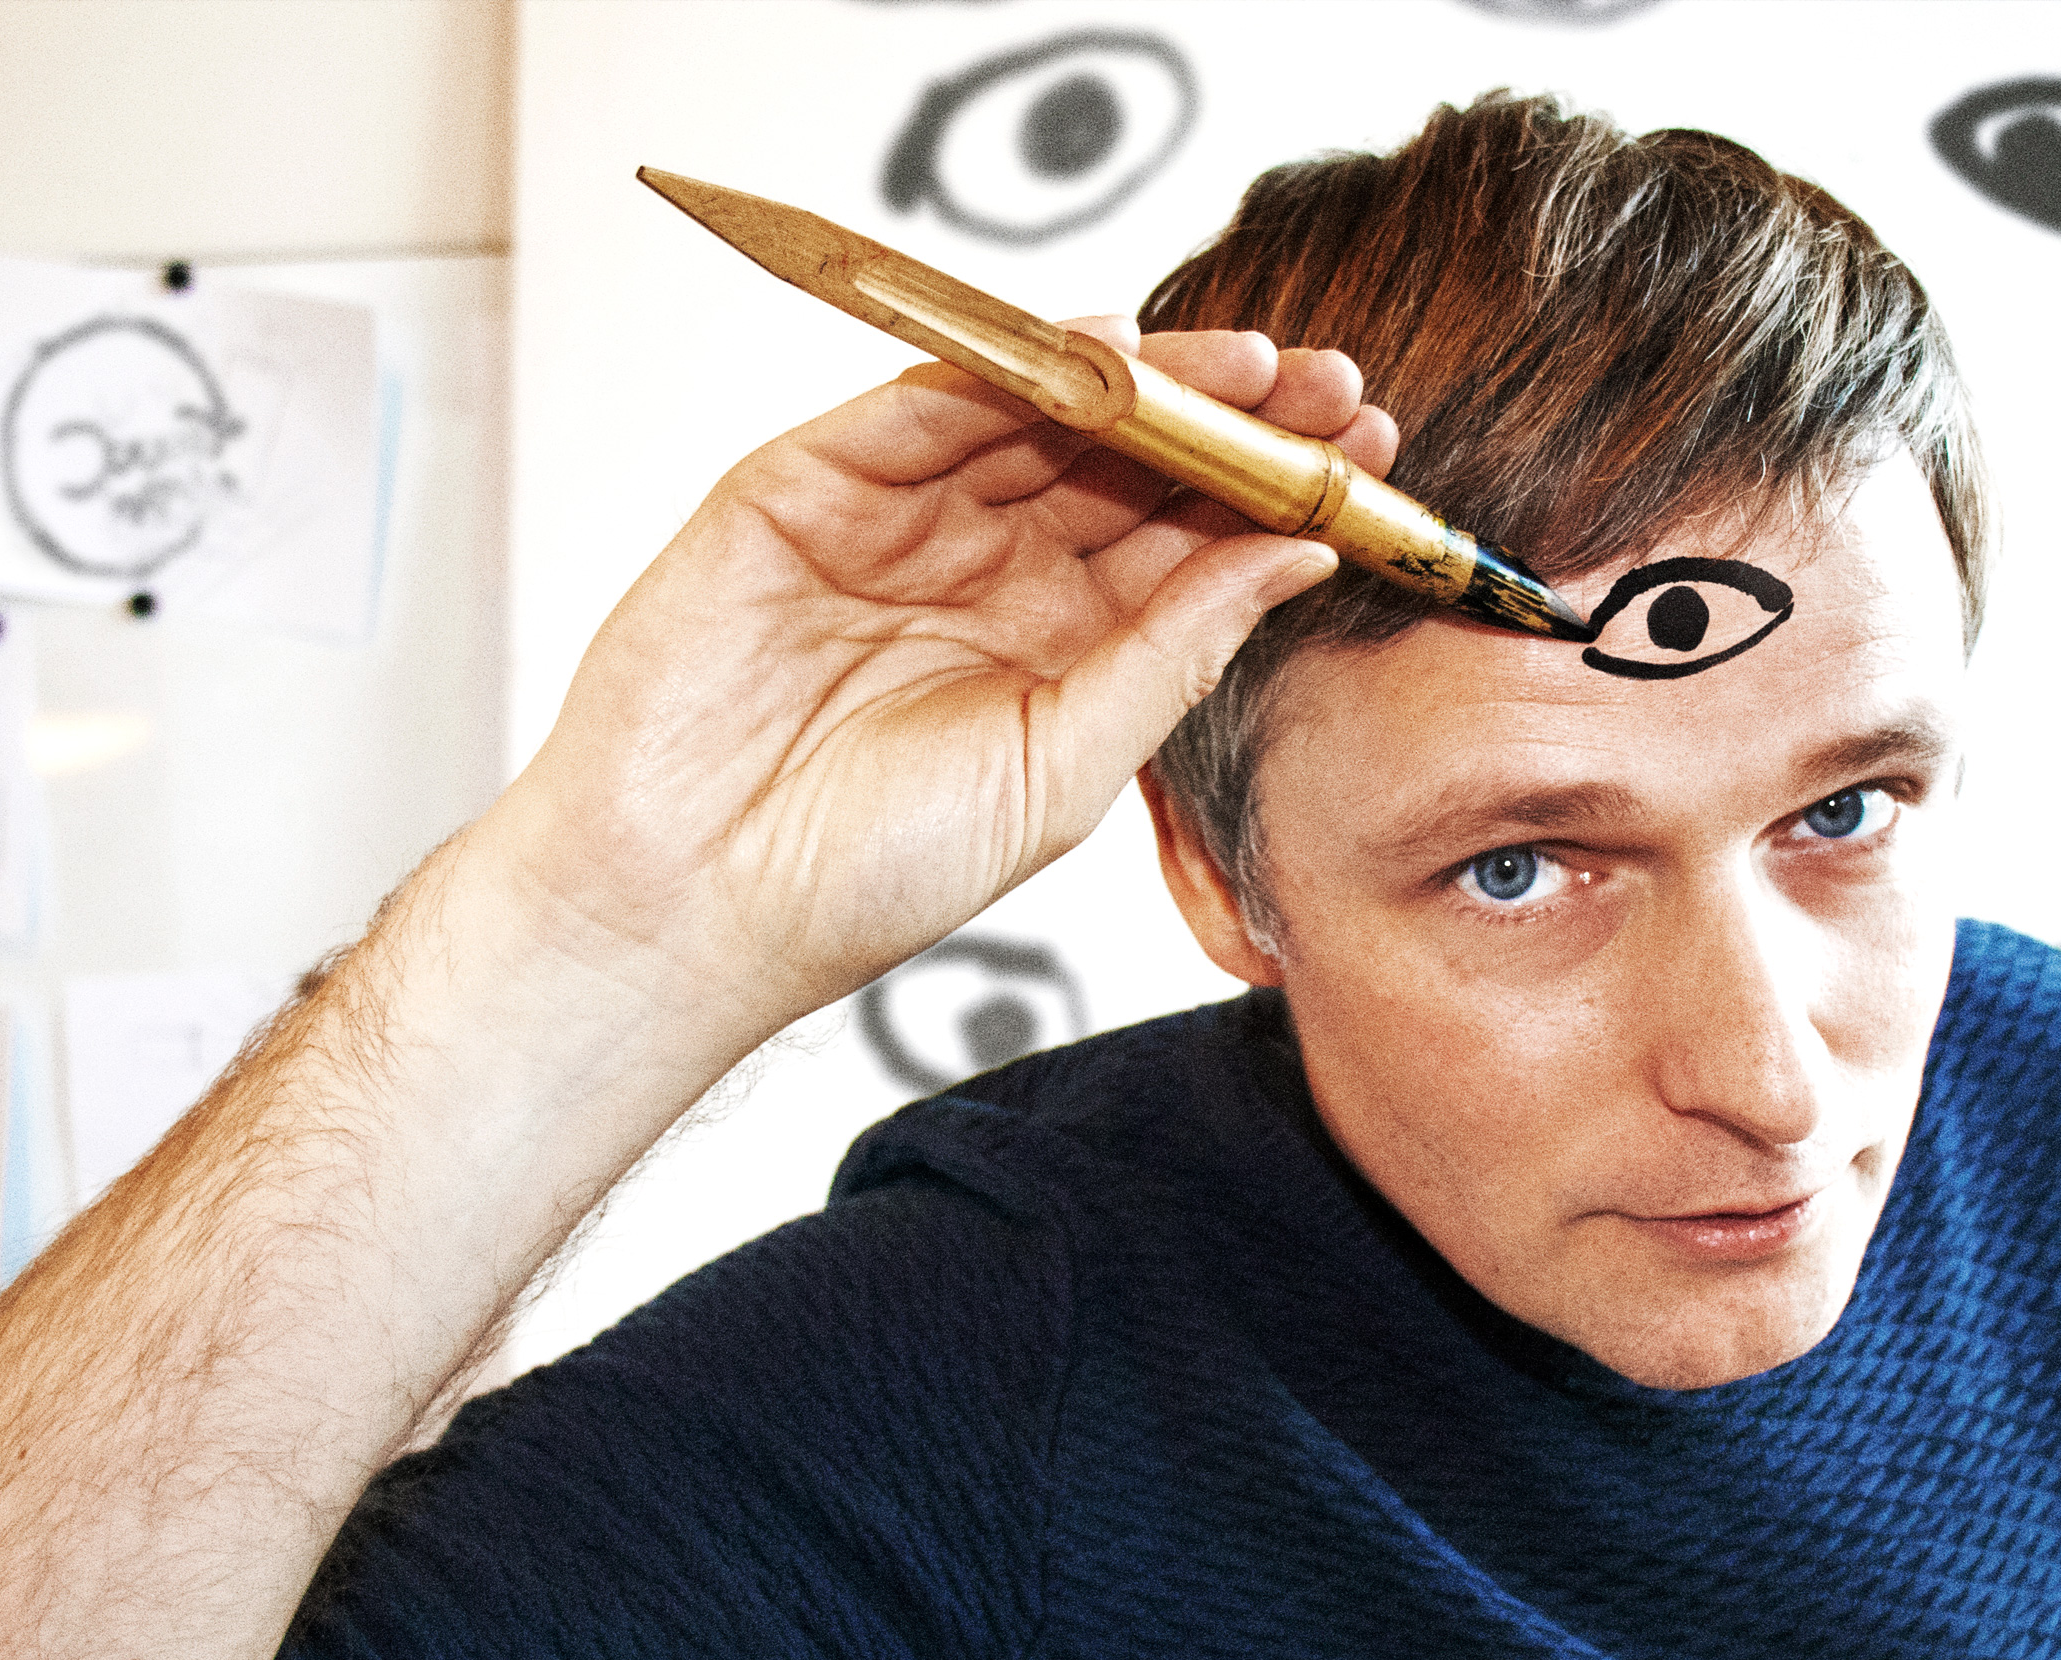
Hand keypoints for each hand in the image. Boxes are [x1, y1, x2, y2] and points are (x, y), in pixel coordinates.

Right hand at [489, 320, 1396, 1040]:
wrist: (689, 905)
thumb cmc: (862, 873)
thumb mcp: (1063, 768)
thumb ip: (1171, 652)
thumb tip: (1296, 558)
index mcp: (1058, 645)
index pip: (1186, 541)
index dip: (1276, 491)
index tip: (1371, 458)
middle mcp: (986, 569)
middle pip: (1131, 463)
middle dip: (1235, 418)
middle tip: (1333, 387)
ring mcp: (898, 519)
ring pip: (1039, 417)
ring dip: (1147, 381)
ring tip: (1251, 364)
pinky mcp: (804, 484)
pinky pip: (920, 404)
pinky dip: (1005, 367)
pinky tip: (1101, 352)